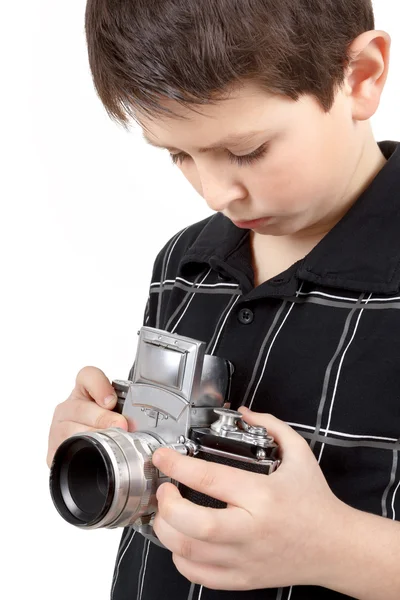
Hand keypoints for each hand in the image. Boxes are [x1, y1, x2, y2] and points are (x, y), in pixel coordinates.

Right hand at [46, 366, 127, 467]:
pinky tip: (93, 456)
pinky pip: (64, 450)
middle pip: (80, 407)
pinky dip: (80, 453)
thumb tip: (147, 413)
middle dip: (103, 418)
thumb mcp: (119, 414)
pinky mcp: (55, 451)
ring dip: (93, 436)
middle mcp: (68, 408)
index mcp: (84, 392)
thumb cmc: (106, 430)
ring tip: (109, 443)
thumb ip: (129, 408)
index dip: (99, 386)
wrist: (88, 457)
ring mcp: (58, 429)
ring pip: (70, 429)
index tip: (111, 401)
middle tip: (120, 426)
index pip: (87, 376)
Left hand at [151, 407, 348, 590]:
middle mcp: (250, 530)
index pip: (210, 479)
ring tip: (167, 512)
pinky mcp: (243, 579)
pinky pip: (199, 575)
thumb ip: (271, 426)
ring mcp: (244, 559)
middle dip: (167, 504)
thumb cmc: (316, 502)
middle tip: (165, 488)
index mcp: (262, 496)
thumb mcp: (300, 453)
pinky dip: (180, 558)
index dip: (177, 465)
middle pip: (193, 524)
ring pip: (189, 553)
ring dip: (167, 530)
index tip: (163, 456)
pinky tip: (183, 539)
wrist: (336, 547)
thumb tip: (244, 412)